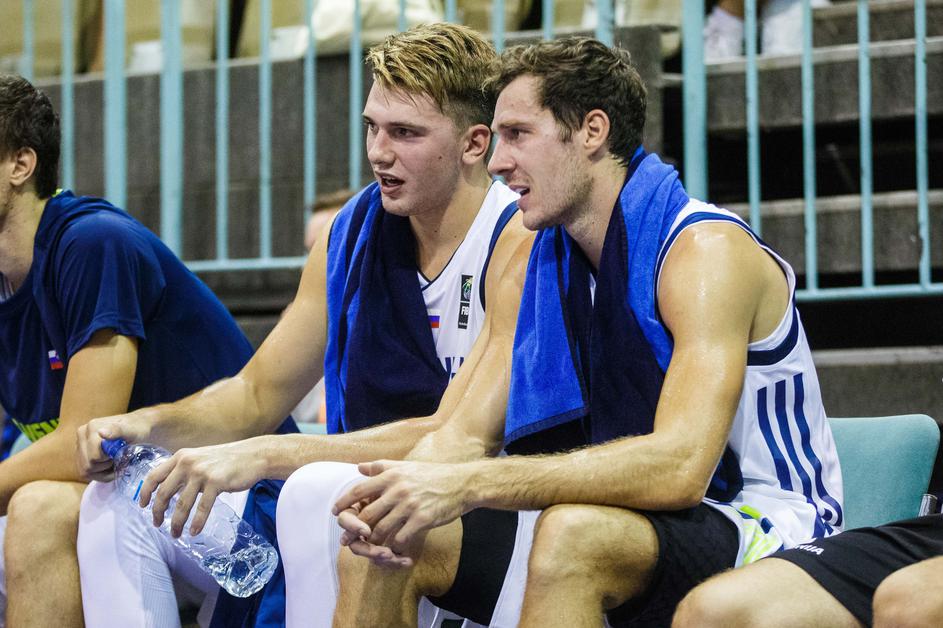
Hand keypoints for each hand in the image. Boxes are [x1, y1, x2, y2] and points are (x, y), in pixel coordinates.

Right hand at [76, 412, 151, 481]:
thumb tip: (101, 432)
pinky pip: (85, 472)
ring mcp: (80, 444)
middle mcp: (82, 434)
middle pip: (87, 466)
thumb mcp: (133, 431)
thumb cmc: (139, 430)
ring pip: (84, 471)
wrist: (140, 427)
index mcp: (92, 428)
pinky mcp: (81, 453)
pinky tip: (110, 466)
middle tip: (120, 461)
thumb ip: (118, 431)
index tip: (121, 455)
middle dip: (105, 468)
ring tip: (115, 463)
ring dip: (102, 473)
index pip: (94, 457)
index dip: (109, 461)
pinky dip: (99, 474)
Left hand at [138, 439, 268, 536]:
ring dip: (177, 523)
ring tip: (176, 534)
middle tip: (158, 524)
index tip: (143, 505)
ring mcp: (202, 472)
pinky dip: (197, 522)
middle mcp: (188, 462)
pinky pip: (202, 508)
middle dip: (158, 512)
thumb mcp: (201, 458)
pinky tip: (194, 531)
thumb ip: (185, 471)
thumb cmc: (228, 459)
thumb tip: (171, 491)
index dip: (145, 492)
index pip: (154, 475)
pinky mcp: (216, 482)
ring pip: (182, 504)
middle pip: (164, 492)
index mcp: (181, 456)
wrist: (254, 455)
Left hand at [332, 460, 470, 560]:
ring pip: (381, 530)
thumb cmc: (433, 474)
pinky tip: (394, 549)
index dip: (344, 502)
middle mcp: (398, 490)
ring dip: (374, 541)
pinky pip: (400, 538)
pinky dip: (394, 546)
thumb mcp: (405, 466)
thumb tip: (359, 467)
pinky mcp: (422, 519)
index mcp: (392, 476)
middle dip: (355, 530)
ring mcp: (410, 505)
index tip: (335, 512)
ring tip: (371, 546)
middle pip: (367, 514)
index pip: (359, 489)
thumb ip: (381, 467)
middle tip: (349, 539)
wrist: (462, 483)